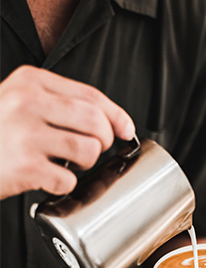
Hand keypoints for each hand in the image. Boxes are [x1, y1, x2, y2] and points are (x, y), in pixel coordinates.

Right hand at [0, 65, 134, 198]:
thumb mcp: (19, 103)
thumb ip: (57, 105)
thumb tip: (110, 124)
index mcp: (31, 82)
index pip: (91, 95)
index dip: (116, 115)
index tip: (125, 130)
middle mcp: (28, 103)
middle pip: (95, 121)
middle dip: (104, 141)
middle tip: (92, 151)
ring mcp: (25, 134)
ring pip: (89, 150)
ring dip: (86, 163)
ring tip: (67, 164)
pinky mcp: (24, 167)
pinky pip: (68, 180)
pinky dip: (64, 185)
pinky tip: (48, 179)